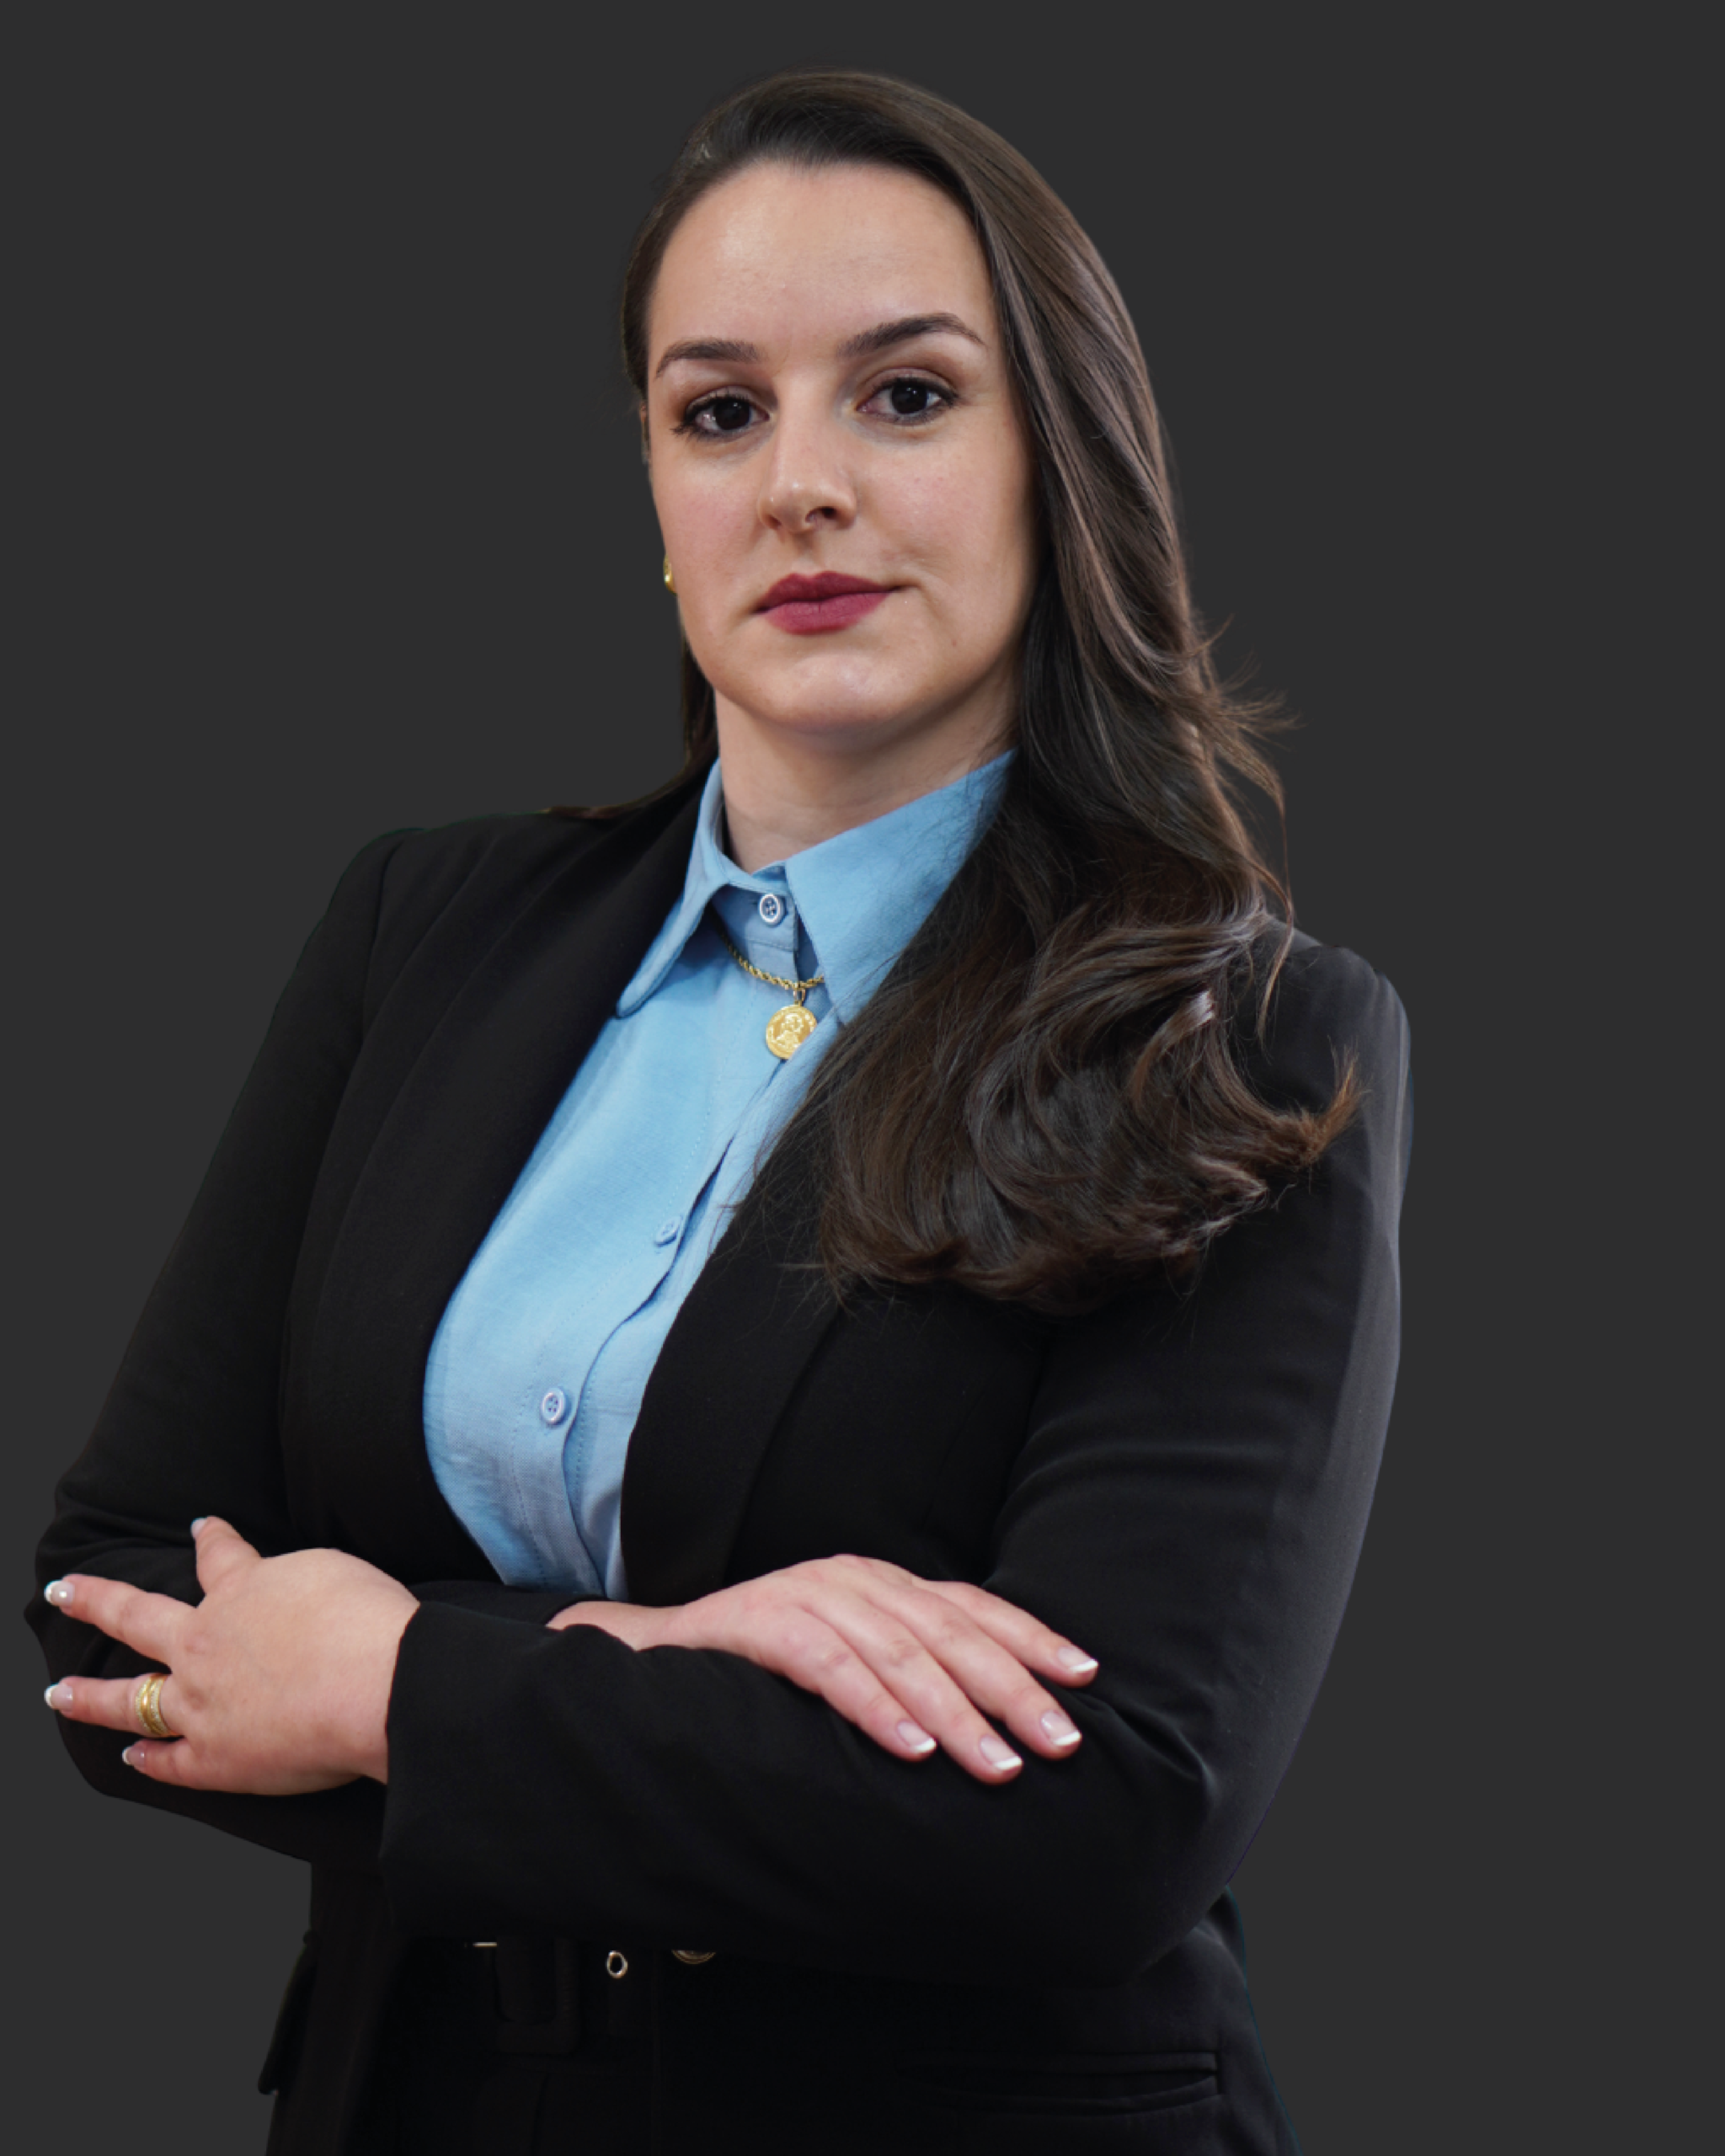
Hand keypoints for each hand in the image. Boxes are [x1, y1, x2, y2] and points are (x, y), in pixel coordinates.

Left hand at [42, 1518, 418, 1792]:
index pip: (219, 1556)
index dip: (211, 1539)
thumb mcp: (335, 1570)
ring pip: (129, 1699)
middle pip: (136, 1617)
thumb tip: (290, 1593)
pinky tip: (132, 1757)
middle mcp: (206, 1644)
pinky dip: (148, 1760)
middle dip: (96, 1600)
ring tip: (58, 1692)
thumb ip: (298, 1580)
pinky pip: (170, 1762)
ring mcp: (201, 1704)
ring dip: (88, 1696)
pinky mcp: (216, 1759)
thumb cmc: (369, 1621)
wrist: (377, 1683)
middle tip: (64, 1591)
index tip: (201, 1528)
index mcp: (242, 1592)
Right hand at [549, 1555, 1098, 1784]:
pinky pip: (828, 1667)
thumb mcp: (852, 1658)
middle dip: (1011, 1690)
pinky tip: (911, 1748)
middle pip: (950, 1633)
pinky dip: (874, 1707)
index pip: (973, 1607)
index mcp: (884, 1583)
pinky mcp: (760, 1624)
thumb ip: (912, 1672)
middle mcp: (855, 1579)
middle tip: (1057, 1744)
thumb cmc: (767, 1668)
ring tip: (998, 1765)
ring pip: (899, 1653)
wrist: (658, 1653)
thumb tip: (1002, 1725)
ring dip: (955, 1712)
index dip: (1031, 1640)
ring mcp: (807, 1597)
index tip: (1085, 1681)